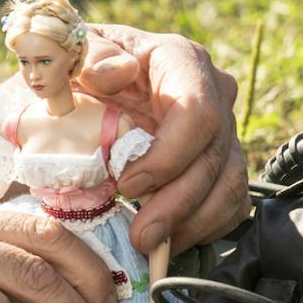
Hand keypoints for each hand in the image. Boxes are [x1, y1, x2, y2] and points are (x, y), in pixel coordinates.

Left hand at [75, 23, 246, 256]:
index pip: (197, 111)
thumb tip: (118, 71)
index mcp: (179, 60)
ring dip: (192, 223)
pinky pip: (229, 202)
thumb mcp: (72, 56)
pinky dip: (204, 227)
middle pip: (214, 156)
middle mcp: (213, 92)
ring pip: (228, 184)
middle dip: (178, 203)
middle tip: (141, 236)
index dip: (169, 155)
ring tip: (151, 246)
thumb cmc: (79, 71)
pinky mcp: (220, 161)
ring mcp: (221, 129)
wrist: (86, 86)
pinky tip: (169, 240)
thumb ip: (89, 57)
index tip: (127, 185)